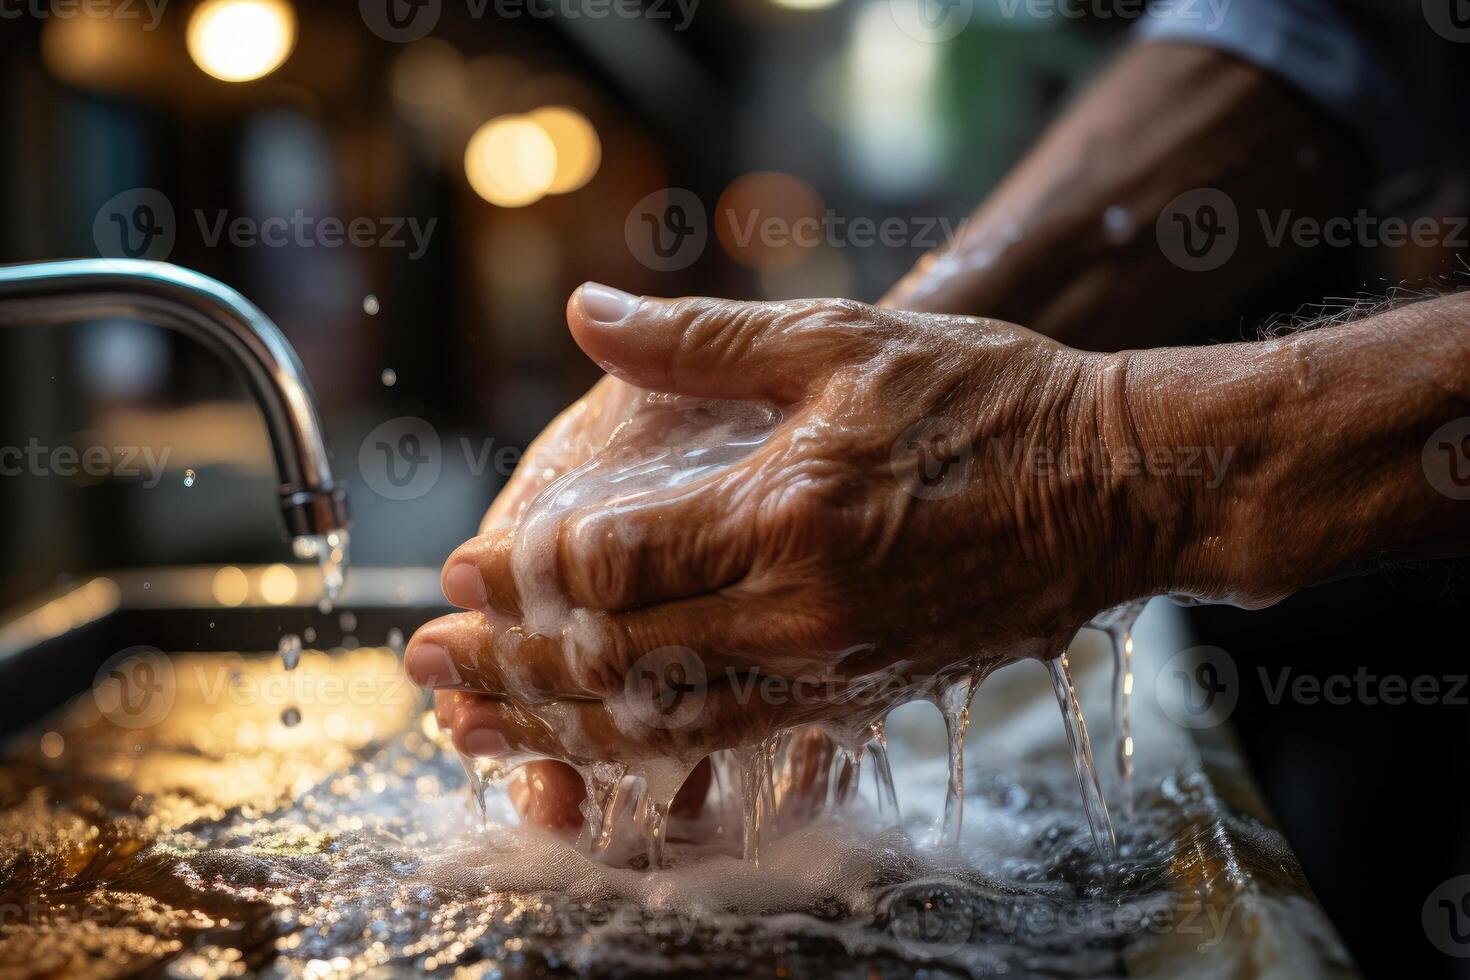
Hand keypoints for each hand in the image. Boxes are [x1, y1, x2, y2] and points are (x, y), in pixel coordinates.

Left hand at [409, 285, 1169, 809]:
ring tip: (472, 725)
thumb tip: (584, 311)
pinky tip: (584, 746)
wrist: (1110, 489)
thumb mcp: (838, 342)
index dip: (518, 574)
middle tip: (425, 661)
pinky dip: (636, 750)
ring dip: (554, 725)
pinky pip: (721, 742)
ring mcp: (825, 668)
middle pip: (614, 661)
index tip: (459, 568)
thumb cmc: (984, 402)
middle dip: (505, 665)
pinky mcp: (850, 697)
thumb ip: (698, 339)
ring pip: (658, 724)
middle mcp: (797, 613)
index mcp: (784, 515)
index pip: (609, 566)